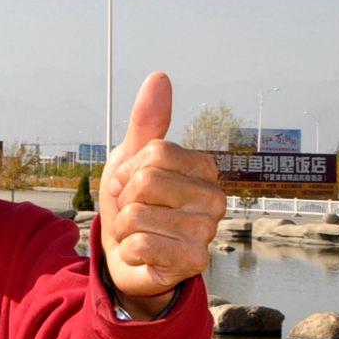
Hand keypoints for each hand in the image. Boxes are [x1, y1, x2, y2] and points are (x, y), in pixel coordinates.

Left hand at [98, 72, 225, 313]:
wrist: (128, 258)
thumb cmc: (132, 205)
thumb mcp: (131, 160)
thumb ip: (147, 121)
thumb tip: (160, 76)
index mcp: (203, 168)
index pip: (153, 153)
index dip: (128, 170)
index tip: (131, 185)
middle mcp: (214, 197)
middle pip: (146, 181)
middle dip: (124, 199)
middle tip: (134, 212)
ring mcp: (208, 231)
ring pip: (137, 215)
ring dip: (124, 227)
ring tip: (140, 234)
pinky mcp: (196, 261)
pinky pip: (139, 245)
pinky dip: (129, 250)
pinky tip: (144, 255)